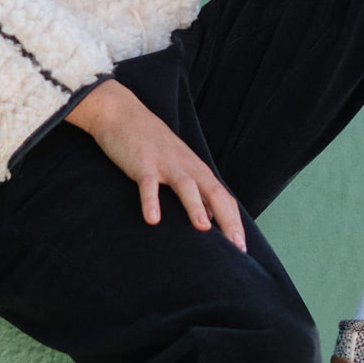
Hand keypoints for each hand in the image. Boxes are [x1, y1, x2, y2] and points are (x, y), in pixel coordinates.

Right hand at [67, 79, 246, 251]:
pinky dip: (151, 200)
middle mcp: (186, 166)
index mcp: (195, 169)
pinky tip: (152, 219)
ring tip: (203, 228)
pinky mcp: (141, 162)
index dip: (233, 222)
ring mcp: (164, 163)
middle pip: (213, 192)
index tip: (241, 249)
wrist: (122, 113)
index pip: (223, 197)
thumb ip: (192, 190)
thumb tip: (208, 220)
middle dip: (226, 219)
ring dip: (195, 206)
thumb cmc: (151, 144)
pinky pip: (147, 183)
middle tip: (235, 246)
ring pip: (185, 185)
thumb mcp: (177, 165)